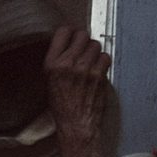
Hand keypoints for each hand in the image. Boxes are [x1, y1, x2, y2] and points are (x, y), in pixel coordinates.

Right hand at [45, 26, 110, 146]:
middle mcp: (68, 63)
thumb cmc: (63, 106)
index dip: (71, 32)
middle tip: (85, 48)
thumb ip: (59, 61)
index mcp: (52, 63)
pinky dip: (104, 61)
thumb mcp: (50, 80)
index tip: (74, 35)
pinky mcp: (99, 76)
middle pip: (82, 35)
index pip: (63, 32)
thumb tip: (70, 46)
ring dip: (95, 50)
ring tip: (92, 60)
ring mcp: (85, 69)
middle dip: (85, 39)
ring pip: (96, 45)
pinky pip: (106, 58)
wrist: (76, 124)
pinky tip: (100, 68)